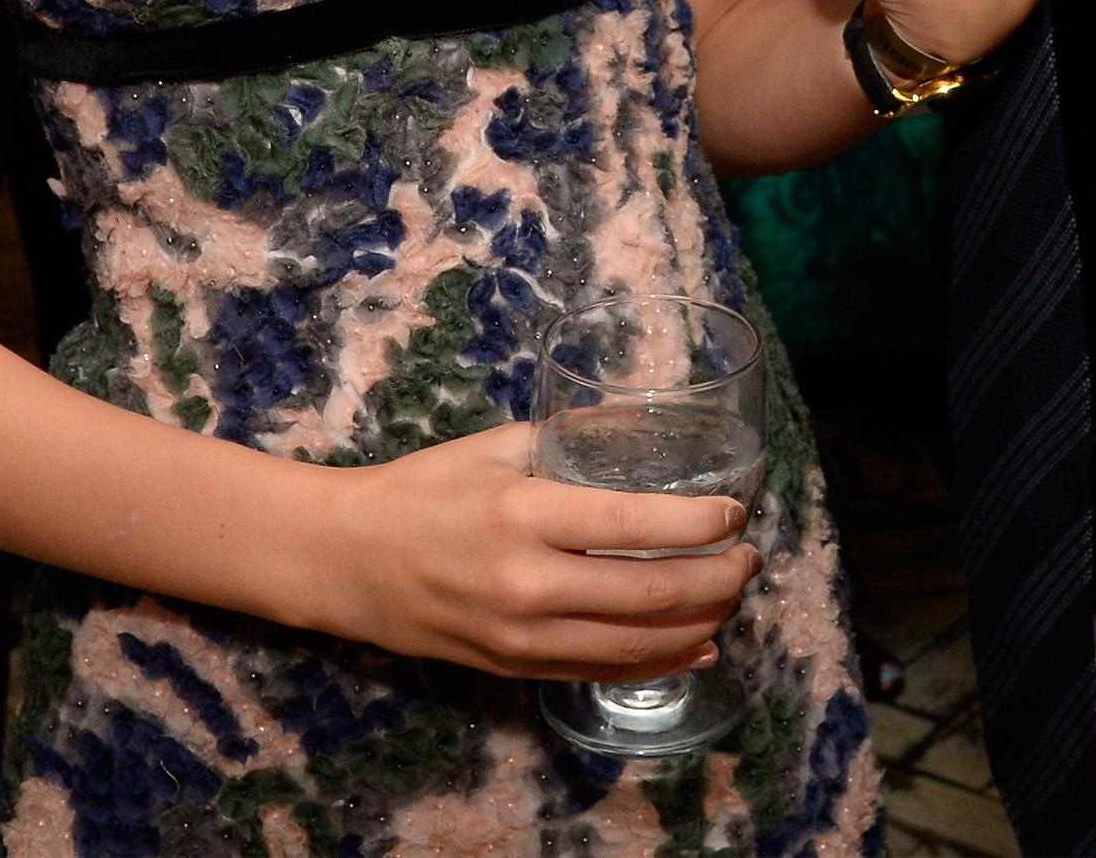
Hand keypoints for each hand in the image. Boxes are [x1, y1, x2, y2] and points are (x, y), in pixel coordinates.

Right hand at [310, 424, 760, 681]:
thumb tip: (635, 424)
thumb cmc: (419, 491)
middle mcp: (526, 584)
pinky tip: (697, 644)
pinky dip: (660, 662)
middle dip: (719, 578)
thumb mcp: (492, 446)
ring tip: (733, 595)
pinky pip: (603, 672)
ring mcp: (521, 637)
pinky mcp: (515, 669)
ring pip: (636, 644)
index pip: (636, 526)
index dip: (700, 524)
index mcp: (523, 514)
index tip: (736, 511)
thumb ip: (565, 439)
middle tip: (750, 557)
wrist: (344, 560)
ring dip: (701, 623)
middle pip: (651, 595)